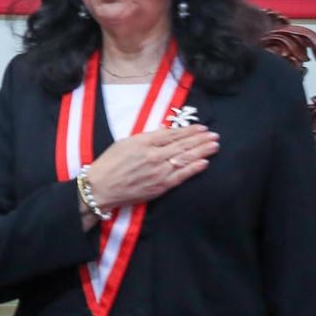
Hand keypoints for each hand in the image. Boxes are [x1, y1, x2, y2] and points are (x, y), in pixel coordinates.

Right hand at [85, 126, 218, 211]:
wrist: (100, 188)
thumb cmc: (109, 164)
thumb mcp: (125, 142)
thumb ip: (147, 137)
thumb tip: (166, 130)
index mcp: (144, 142)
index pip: (173, 134)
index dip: (189, 131)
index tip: (202, 128)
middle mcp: (154, 156)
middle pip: (183, 145)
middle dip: (201, 140)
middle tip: (214, 135)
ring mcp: (159, 172)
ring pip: (185, 159)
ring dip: (202, 151)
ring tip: (214, 146)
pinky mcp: (160, 186)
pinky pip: (181, 176)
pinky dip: (194, 168)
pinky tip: (204, 162)